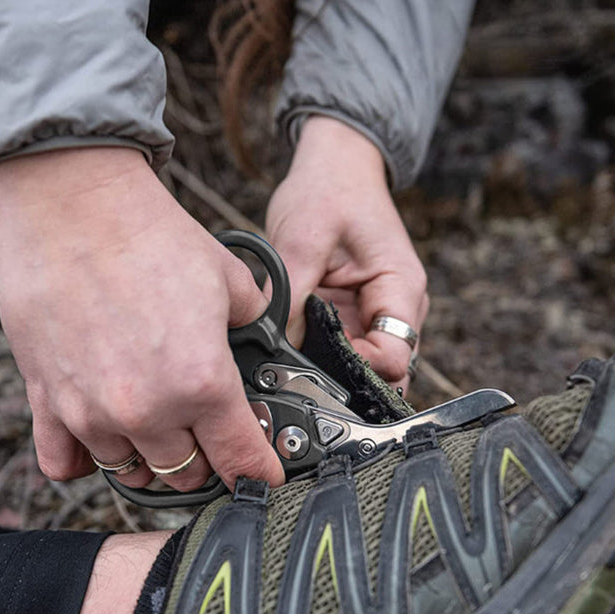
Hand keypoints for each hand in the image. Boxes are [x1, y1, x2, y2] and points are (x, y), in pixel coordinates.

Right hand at [0, 147, 283, 489]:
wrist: (70, 203)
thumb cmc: (148, 235)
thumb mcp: (229, 279)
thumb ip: (252, 323)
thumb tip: (258, 338)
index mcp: (201, 381)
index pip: (240, 460)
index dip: (259, 471)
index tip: (261, 474)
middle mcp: (146, 409)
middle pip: (185, 474)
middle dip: (205, 460)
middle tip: (207, 434)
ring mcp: (90, 411)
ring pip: (131, 472)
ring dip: (150, 458)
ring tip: (156, 426)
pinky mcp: (46, 399)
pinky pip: (62, 463)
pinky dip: (85, 460)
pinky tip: (100, 438)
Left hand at [266, 116, 427, 390]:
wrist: (334, 167)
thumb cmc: (329, 190)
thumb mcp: (303, 239)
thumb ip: (292, 296)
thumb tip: (279, 346)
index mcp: (401, 288)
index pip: (395, 356)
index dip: (357, 369)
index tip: (314, 362)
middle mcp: (397, 308)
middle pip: (385, 372)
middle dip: (345, 378)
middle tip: (302, 372)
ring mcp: (375, 313)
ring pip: (363, 365)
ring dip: (332, 368)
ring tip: (296, 359)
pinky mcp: (354, 313)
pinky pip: (344, 349)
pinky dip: (322, 354)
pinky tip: (297, 349)